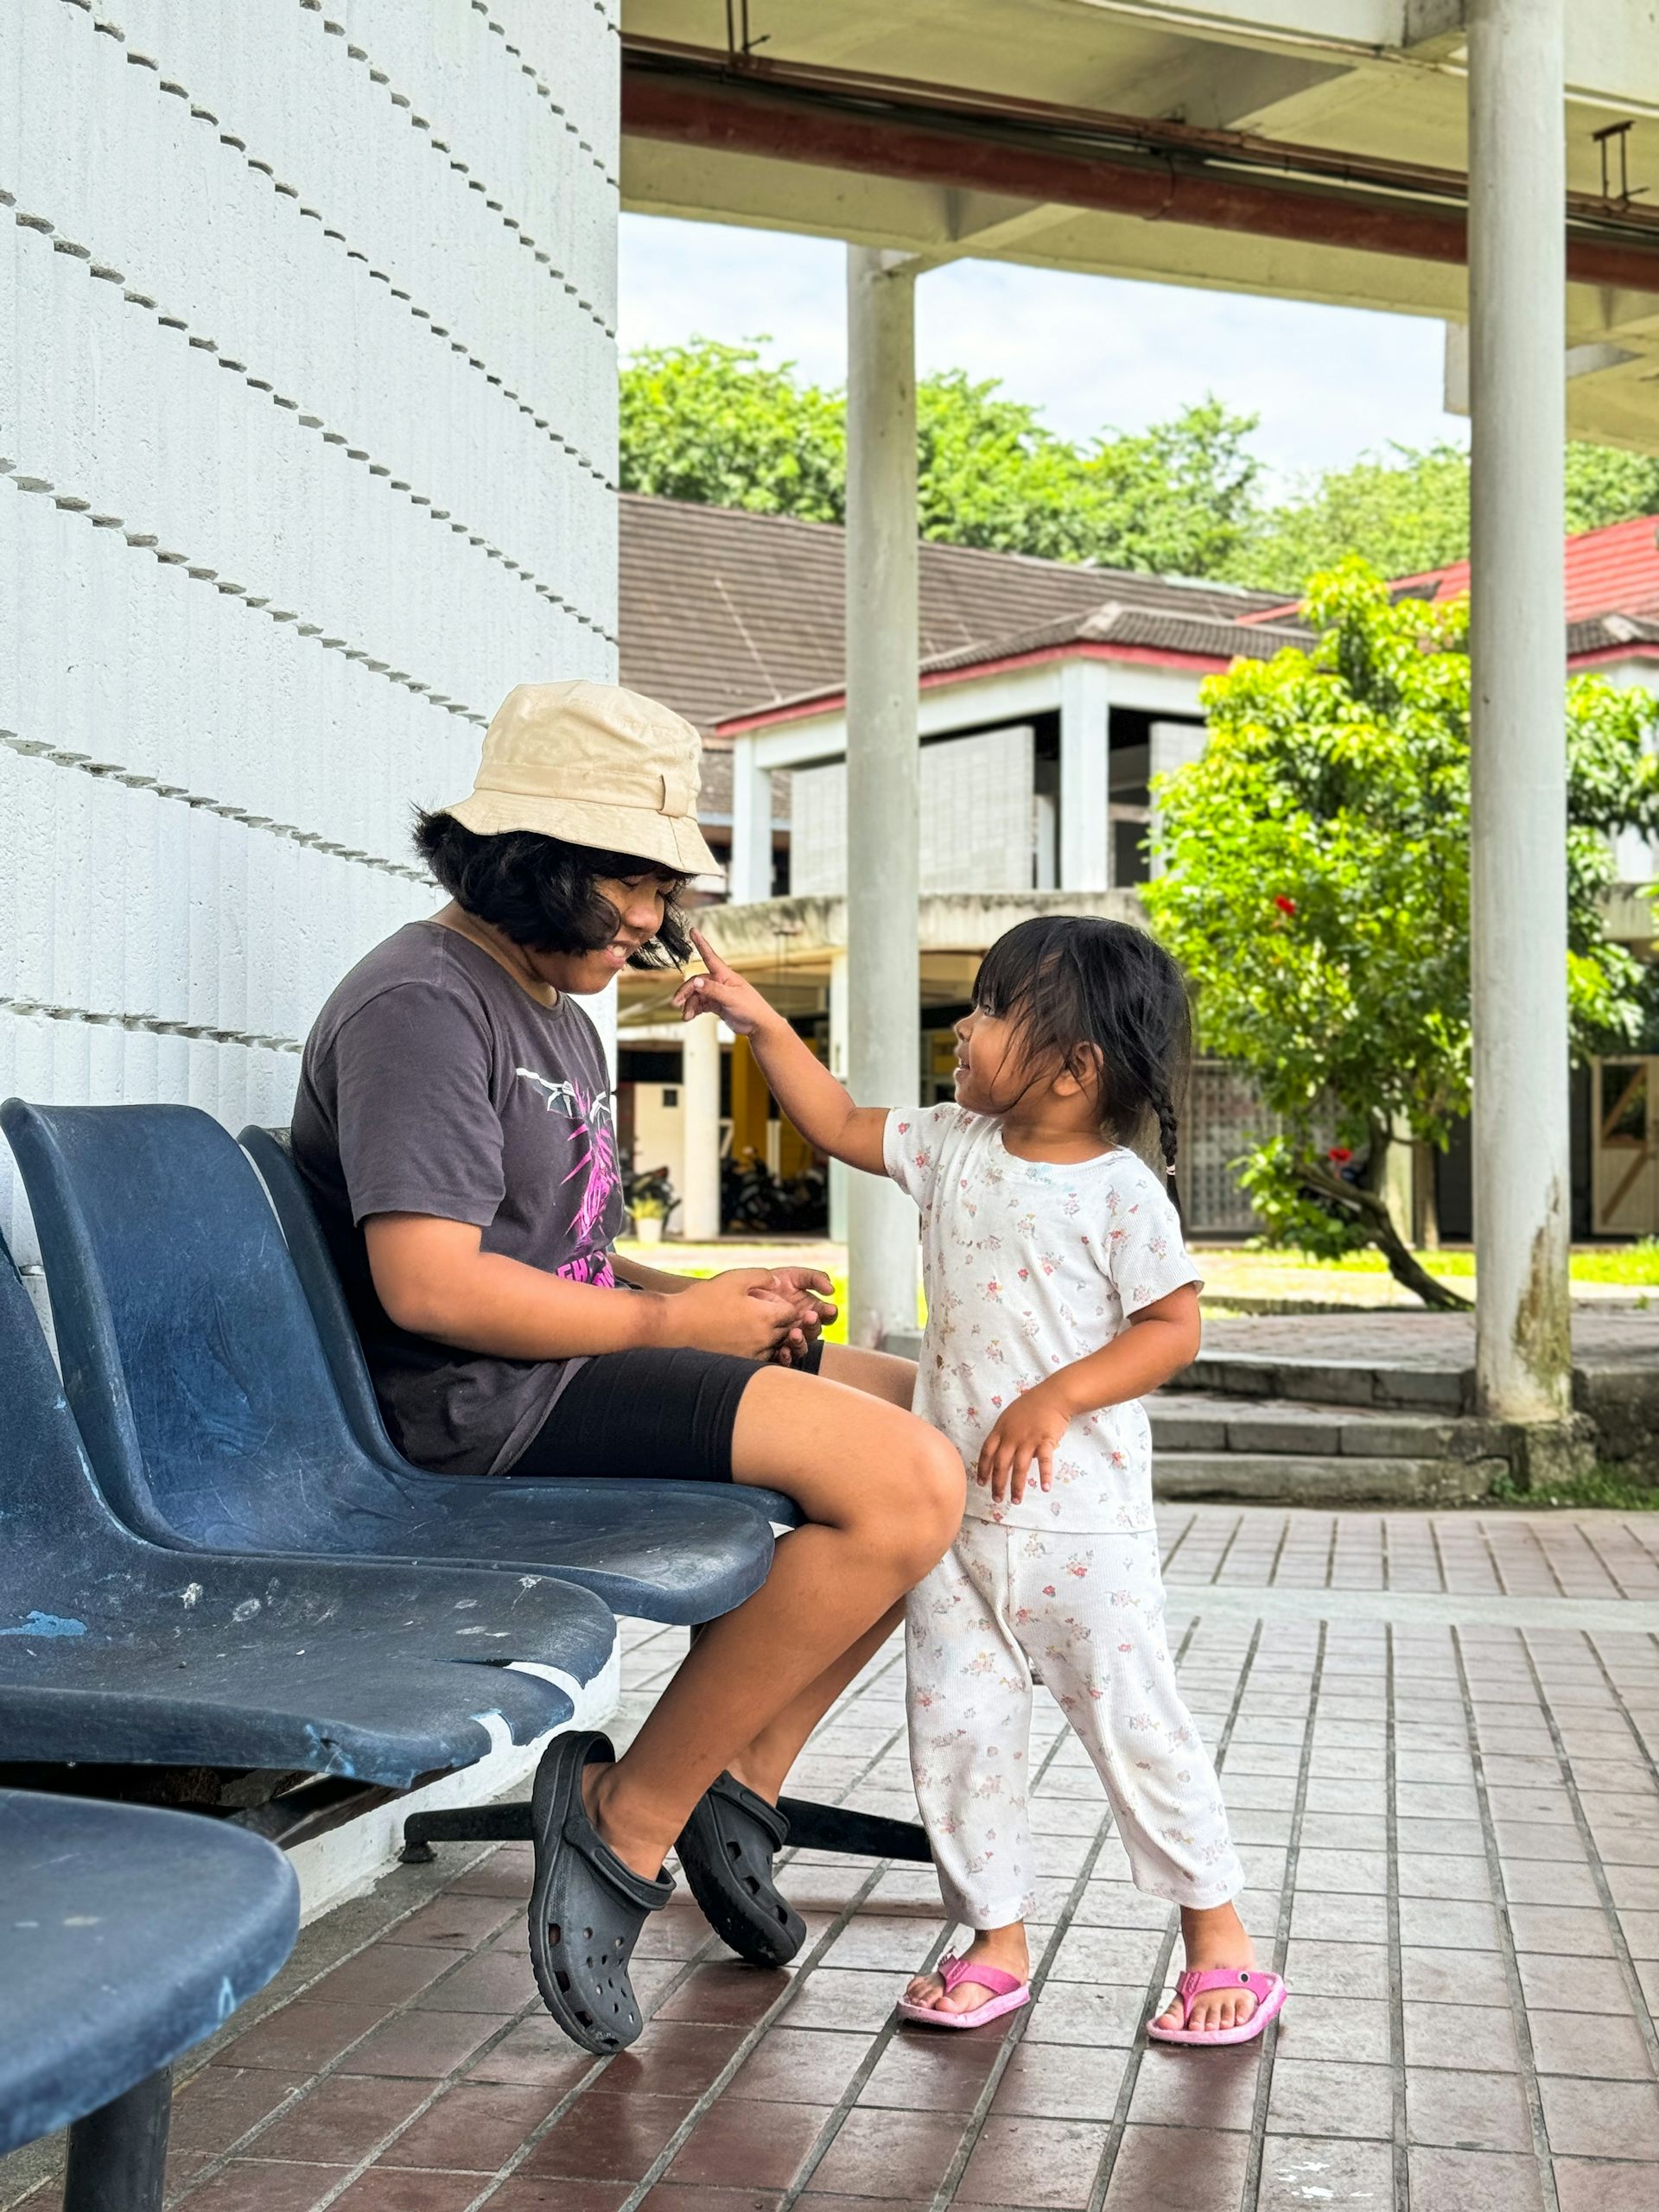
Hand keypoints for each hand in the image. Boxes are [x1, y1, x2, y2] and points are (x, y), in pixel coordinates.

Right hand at [661, 1269, 799, 1360]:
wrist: (675, 1326)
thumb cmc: (703, 1300)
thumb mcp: (734, 1278)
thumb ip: (762, 1277)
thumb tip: (779, 1283)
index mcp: (764, 1317)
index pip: (792, 1313)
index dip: (782, 1304)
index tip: (767, 1300)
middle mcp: (762, 1339)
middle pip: (786, 1331)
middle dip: (779, 1320)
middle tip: (760, 1312)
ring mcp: (752, 1354)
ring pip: (774, 1346)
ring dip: (769, 1336)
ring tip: (750, 1325)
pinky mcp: (739, 1364)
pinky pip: (760, 1358)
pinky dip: (757, 1349)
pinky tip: (740, 1338)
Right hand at [672, 930, 778, 1037]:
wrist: (758, 1026)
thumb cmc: (751, 1008)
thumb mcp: (731, 998)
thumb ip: (713, 990)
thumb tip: (695, 981)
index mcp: (725, 975)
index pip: (710, 956)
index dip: (701, 943)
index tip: (693, 930)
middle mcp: (719, 982)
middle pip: (696, 982)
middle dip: (685, 992)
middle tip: (676, 1003)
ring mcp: (717, 994)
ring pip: (696, 995)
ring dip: (689, 1005)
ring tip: (686, 1016)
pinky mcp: (716, 1004)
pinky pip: (700, 1004)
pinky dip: (693, 1010)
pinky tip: (689, 1016)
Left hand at [763, 1266, 837, 1360]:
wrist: (746, 1291)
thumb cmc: (774, 1283)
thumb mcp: (795, 1275)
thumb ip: (815, 1278)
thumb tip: (832, 1290)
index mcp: (812, 1309)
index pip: (827, 1315)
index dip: (829, 1313)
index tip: (828, 1308)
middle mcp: (803, 1327)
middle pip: (815, 1331)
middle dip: (813, 1325)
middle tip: (809, 1317)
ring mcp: (790, 1339)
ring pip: (801, 1346)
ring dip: (800, 1341)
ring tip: (794, 1333)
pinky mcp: (775, 1349)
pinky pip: (784, 1358)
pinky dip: (786, 1356)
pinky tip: (783, 1350)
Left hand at [977, 1382, 1072, 1504]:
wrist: (1053, 1395)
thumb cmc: (1032, 1405)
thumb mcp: (1009, 1416)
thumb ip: (1004, 1434)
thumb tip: (1002, 1453)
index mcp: (1001, 1429)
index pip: (987, 1452)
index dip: (982, 1469)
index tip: (981, 1483)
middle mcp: (1012, 1436)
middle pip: (1001, 1464)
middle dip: (997, 1484)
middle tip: (997, 1499)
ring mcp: (1028, 1439)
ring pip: (1020, 1467)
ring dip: (1017, 1486)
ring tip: (1016, 1500)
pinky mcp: (1045, 1441)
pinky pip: (1044, 1461)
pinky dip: (1045, 1475)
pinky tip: (1044, 1488)